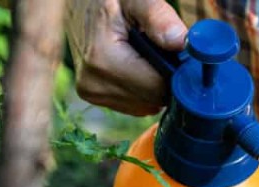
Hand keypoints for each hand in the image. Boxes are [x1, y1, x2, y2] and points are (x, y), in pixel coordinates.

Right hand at [65, 0, 186, 115]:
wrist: (79, 4)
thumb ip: (158, 17)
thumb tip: (179, 42)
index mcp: (102, 59)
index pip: (158, 87)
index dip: (175, 73)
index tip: (177, 55)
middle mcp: (93, 82)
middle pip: (153, 98)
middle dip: (165, 78)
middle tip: (160, 52)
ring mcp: (92, 92)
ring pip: (147, 104)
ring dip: (154, 84)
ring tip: (144, 56)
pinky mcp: (94, 96)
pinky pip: (136, 104)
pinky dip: (142, 89)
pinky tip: (135, 66)